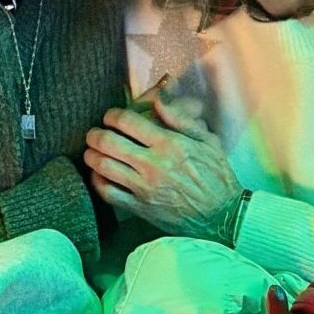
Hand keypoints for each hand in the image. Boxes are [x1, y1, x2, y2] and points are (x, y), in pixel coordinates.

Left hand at [83, 99, 238, 240]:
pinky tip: (99, 174)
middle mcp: (153, 164)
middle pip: (108, 142)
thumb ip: (180, 118)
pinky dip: (97, 181)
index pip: (127, 122)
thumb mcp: (207, 140)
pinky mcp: (140, 208)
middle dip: (95, 134)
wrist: (222, 215)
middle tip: (94, 133)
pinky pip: (108, 193)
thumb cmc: (217, 175)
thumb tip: (159, 98)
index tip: (110, 116)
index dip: (112, 115)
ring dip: (91, 155)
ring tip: (91, 151)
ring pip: (103, 166)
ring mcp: (144, 188)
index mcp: (169, 144)